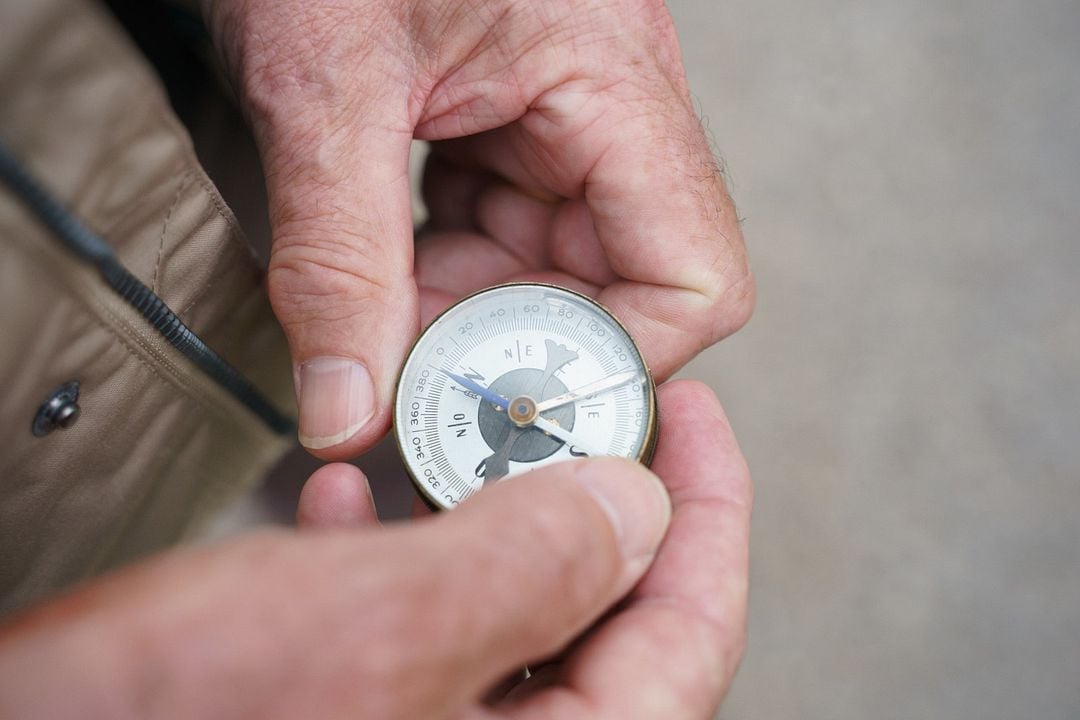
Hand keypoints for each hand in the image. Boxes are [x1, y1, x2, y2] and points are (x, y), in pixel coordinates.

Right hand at [0, 381, 750, 717]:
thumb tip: (634, 507)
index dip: (711, 513)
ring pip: (508, 617)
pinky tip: (353, 503)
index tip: (695, 419)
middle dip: (596, 502)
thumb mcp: (386, 625)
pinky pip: (416, 633)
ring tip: (468, 440)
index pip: (690, 638)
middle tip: (593, 416)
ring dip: (489, 516)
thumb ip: (536, 565)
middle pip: (608, 623)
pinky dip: (399, 555)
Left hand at [203, 0, 753, 457]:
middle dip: (511, 345)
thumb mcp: (326, 87)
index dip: (614, 361)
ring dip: (465, 317)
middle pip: (615, 290)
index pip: (692, 277)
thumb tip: (350, 412)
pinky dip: (441, 277)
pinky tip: (382, 269)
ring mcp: (560, 121)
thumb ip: (338, 259)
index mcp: (613, 80)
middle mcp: (609, 108)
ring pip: (550, 275)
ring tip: (377, 311)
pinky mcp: (508, 131)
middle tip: (409, 373)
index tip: (511, 402)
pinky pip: (501, 239)